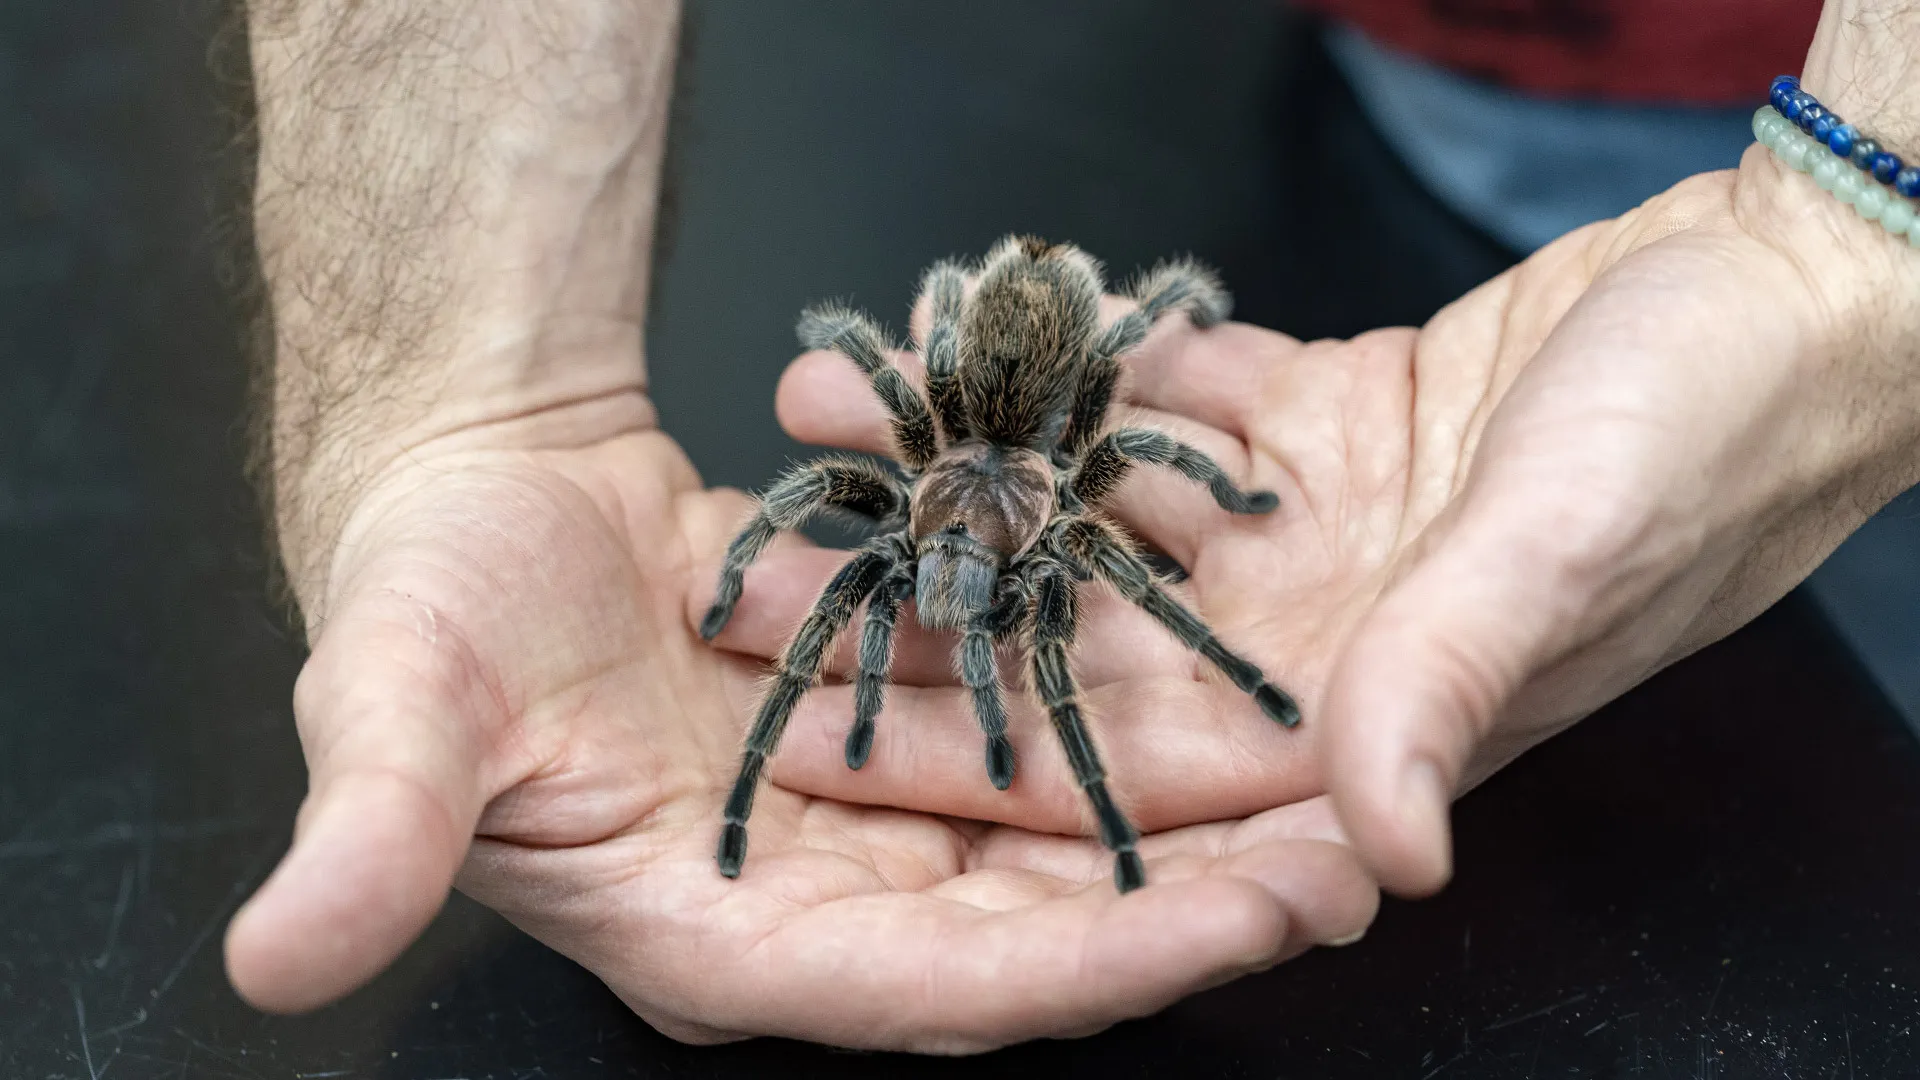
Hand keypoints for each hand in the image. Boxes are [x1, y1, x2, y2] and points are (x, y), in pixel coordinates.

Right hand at [219, 407, 1375, 1050]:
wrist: (477, 487)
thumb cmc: (424, 604)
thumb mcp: (388, 707)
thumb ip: (369, 825)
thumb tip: (278, 953)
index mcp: (716, 937)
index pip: (924, 989)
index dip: (1077, 974)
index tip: (1229, 936)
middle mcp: (814, 894)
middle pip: (1031, 932)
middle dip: (1192, 911)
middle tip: (1351, 869)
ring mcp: (868, 807)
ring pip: (1061, 840)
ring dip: (1198, 824)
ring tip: (1347, 792)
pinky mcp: (900, 715)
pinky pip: (1037, 731)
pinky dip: (1135, 720)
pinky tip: (1237, 695)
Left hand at [762, 158, 1919, 900]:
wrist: (1802, 283)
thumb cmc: (1715, 431)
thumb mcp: (1566, 552)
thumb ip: (1450, 687)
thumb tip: (1390, 856)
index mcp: (1359, 714)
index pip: (1131, 767)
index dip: (973, 758)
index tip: (819, 732)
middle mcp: (1314, 639)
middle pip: (1074, 642)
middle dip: (918, 611)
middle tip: (753, 580)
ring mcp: (1310, 528)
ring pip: (1098, 514)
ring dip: (966, 469)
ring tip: (819, 417)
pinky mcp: (1320, 421)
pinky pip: (1172, 407)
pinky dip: (1082, 370)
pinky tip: (967, 329)